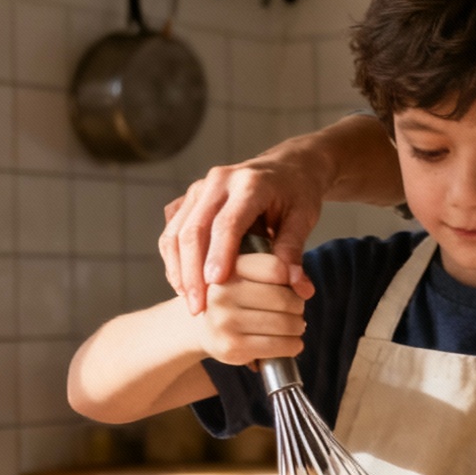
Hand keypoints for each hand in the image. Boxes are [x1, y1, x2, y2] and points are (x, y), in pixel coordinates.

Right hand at [161, 143, 328, 314]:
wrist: (287, 166)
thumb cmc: (297, 193)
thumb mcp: (303, 218)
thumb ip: (294, 251)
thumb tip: (300, 288)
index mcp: (249, 183)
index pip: (227, 222)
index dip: (219, 254)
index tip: (216, 285)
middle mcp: (218, 181)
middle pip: (193, 229)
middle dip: (191, 272)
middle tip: (198, 308)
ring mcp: (199, 188)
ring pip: (176, 231)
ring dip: (178, 269)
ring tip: (189, 301)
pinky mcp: (189, 199)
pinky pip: (172, 231)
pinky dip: (174, 260)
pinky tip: (184, 285)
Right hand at [197, 253, 307, 366]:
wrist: (202, 328)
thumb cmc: (235, 298)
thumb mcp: (249, 274)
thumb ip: (281, 271)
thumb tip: (307, 288)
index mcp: (227, 267)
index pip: (275, 268)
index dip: (292, 278)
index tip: (293, 287)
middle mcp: (220, 292)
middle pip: (283, 297)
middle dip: (298, 306)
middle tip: (296, 311)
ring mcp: (224, 321)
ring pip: (285, 323)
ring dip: (298, 326)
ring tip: (294, 326)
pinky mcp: (231, 347)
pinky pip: (278, 345)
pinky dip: (293, 345)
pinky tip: (291, 342)